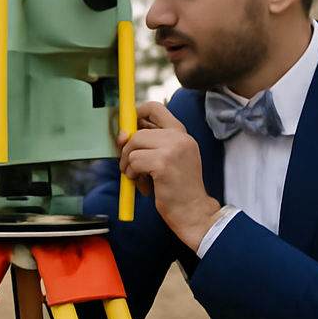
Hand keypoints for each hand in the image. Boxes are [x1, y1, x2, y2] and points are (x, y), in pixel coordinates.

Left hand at [117, 102, 222, 250]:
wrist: (194, 212)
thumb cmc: (178, 189)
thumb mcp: (169, 159)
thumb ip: (151, 144)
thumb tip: (123, 134)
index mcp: (181, 133)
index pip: (155, 107)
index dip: (136, 116)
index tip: (129, 132)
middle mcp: (179, 137)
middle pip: (138, 131)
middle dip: (127, 150)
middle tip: (131, 167)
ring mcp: (172, 148)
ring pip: (133, 146)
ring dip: (129, 165)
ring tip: (140, 179)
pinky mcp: (163, 163)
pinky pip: (134, 162)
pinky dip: (132, 175)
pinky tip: (145, 186)